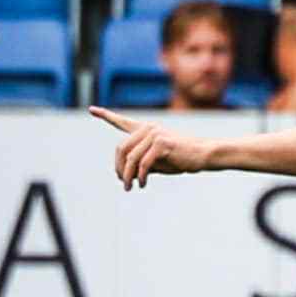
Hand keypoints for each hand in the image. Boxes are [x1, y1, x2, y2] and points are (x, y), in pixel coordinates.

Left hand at [92, 108, 212, 188]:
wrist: (203, 156)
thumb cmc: (181, 159)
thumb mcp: (157, 162)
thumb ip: (141, 163)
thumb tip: (125, 173)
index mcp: (146, 130)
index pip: (122, 122)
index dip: (106, 115)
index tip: (92, 109)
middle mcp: (148, 128)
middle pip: (121, 148)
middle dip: (119, 168)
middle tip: (123, 183)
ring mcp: (154, 134)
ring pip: (131, 158)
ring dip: (128, 175)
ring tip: (129, 187)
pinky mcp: (161, 143)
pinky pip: (143, 163)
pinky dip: (141, 176)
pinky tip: (142, 184)